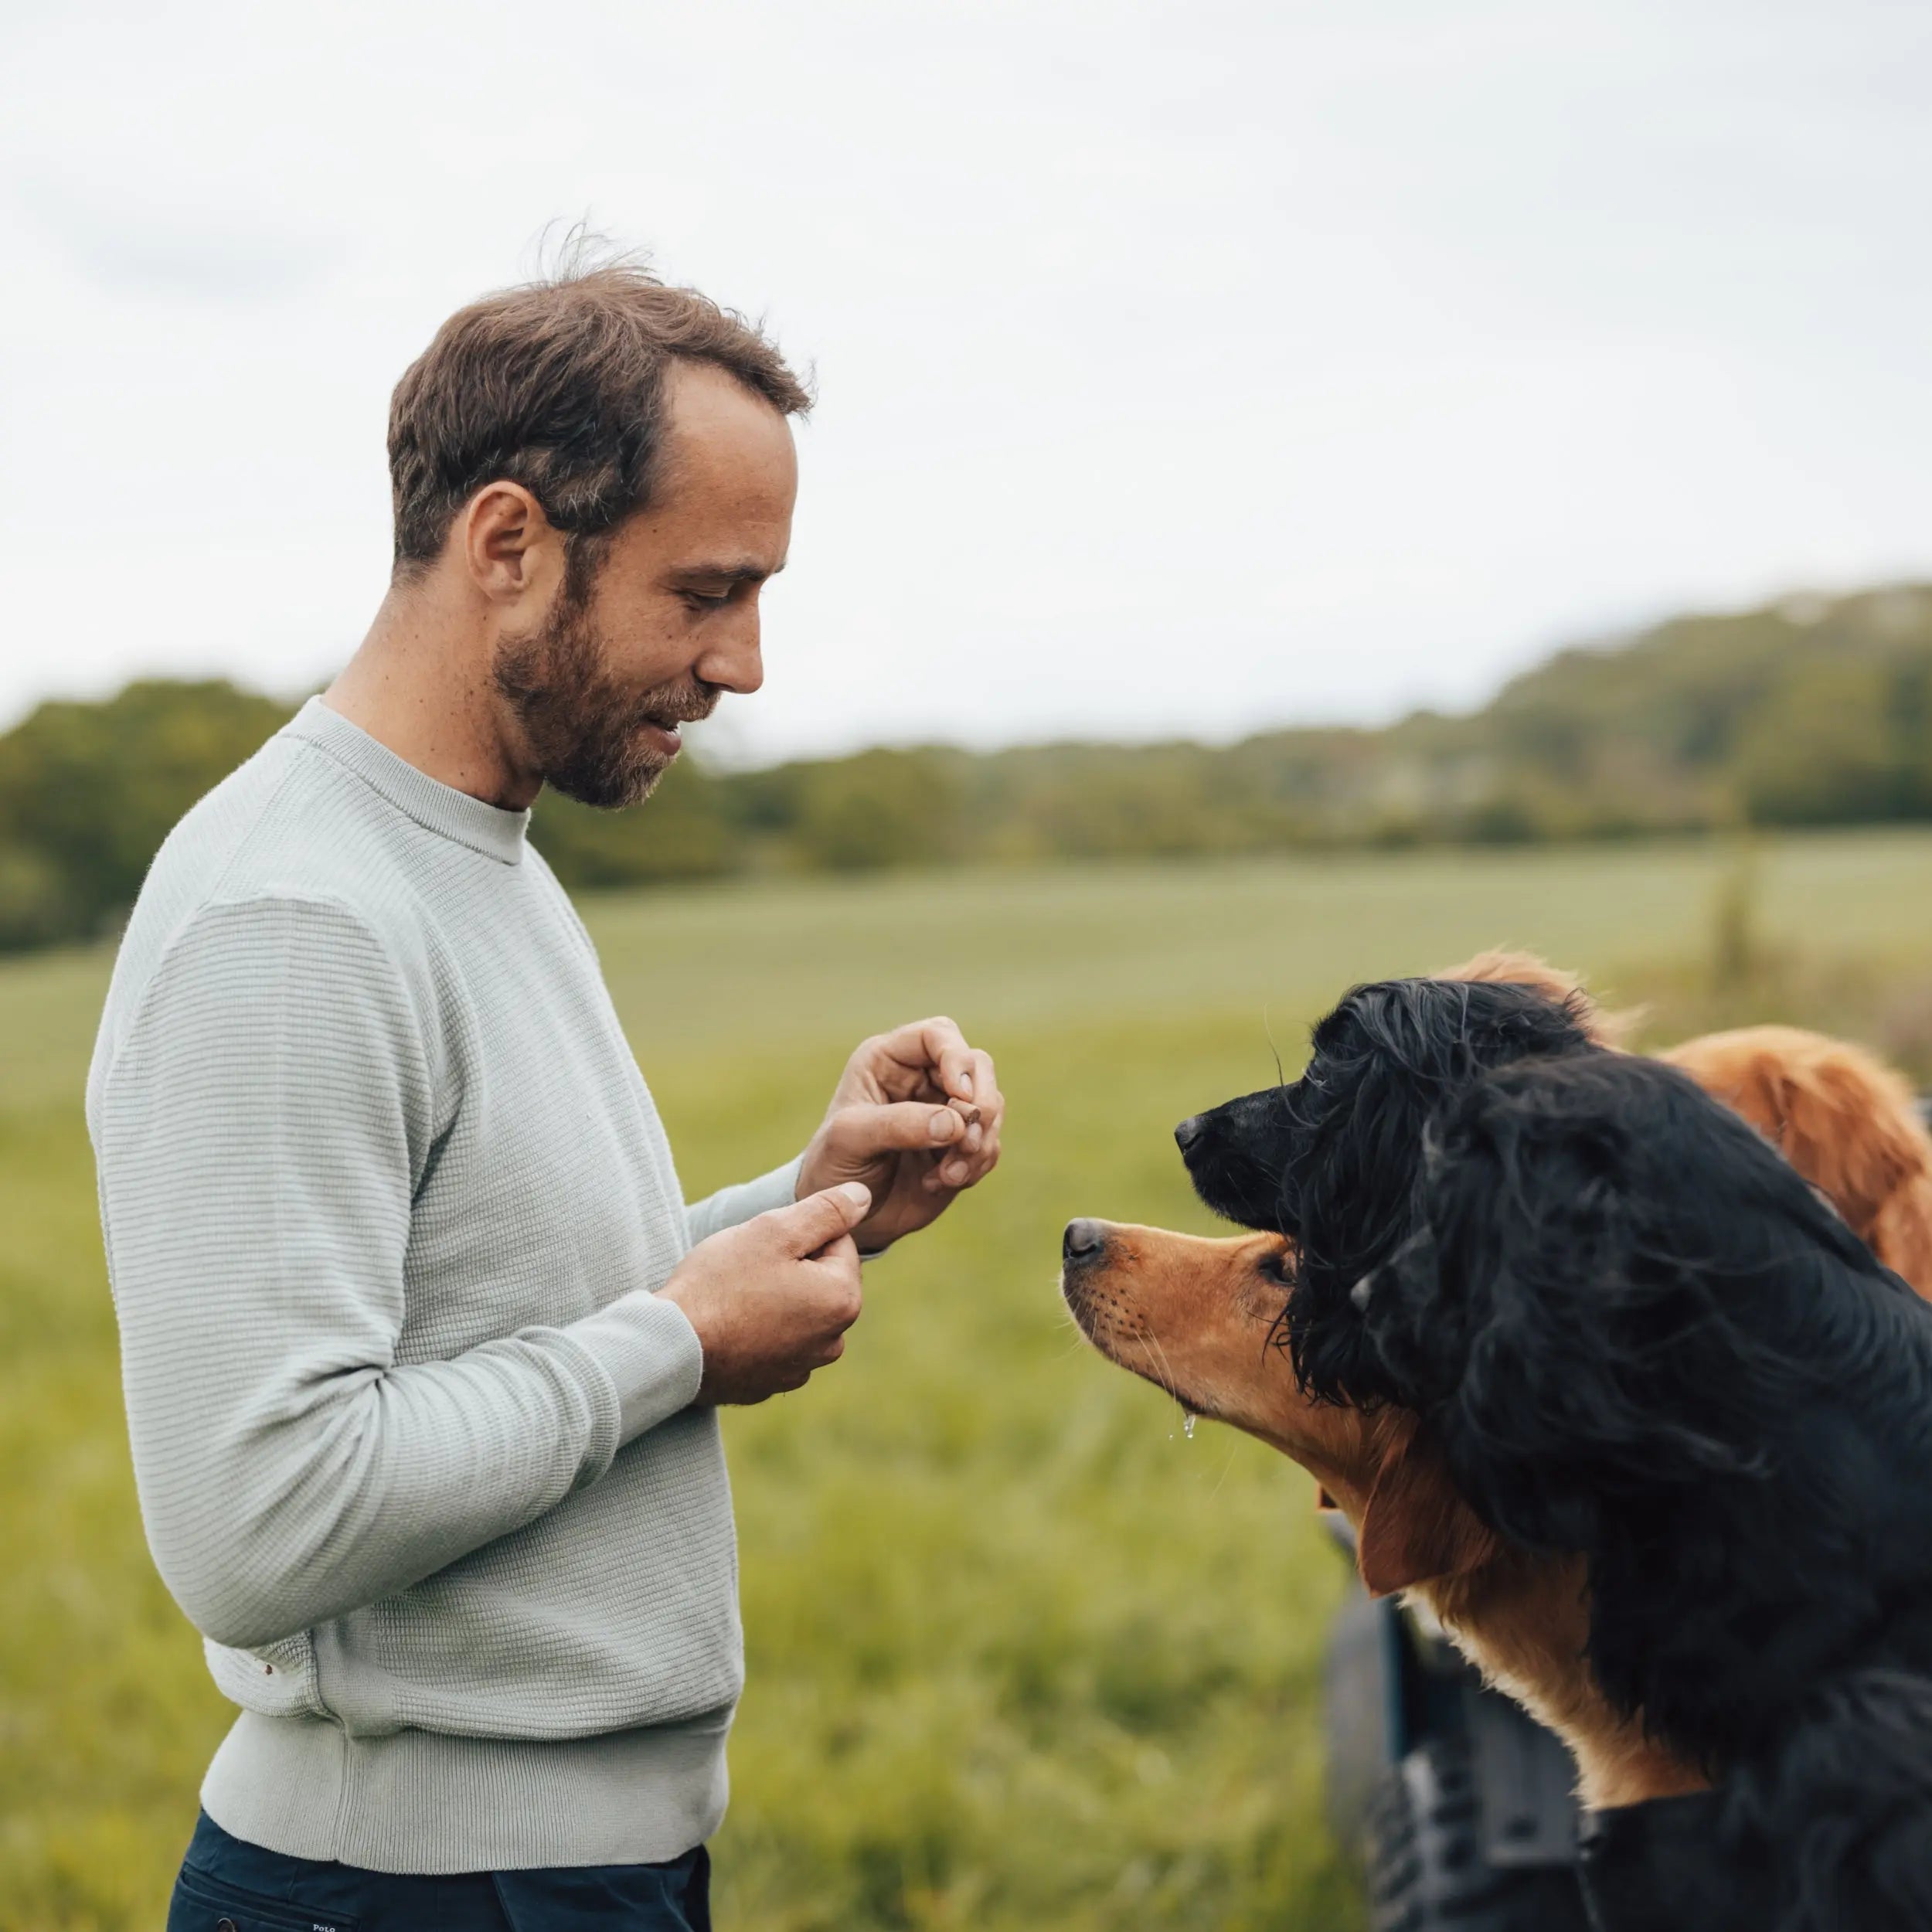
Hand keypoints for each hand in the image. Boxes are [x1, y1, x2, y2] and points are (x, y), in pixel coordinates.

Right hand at [660, 1182, 870, 1403]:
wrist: (672, 1349)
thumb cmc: (721, 1284)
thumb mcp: (775, 1232)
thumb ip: (827, 1211)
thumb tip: (863, 1197)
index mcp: (843, 1299)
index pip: (837, 1242)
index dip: (798, 1234)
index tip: (766, 1248)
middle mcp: (833, 1341)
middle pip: (820, 1279)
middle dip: (790, 1267)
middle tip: (747, 1270)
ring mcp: (802, 1368)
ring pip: (798, 1311)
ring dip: (775, 1299)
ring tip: (736, 1299)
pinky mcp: (771, 1384)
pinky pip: (774, 1342)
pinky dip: (758, 1331)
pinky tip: (729, 1327)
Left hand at [796, 1017, 1004, 1252]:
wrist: (846, 1215)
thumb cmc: (834, 1167)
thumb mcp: (849, 1140)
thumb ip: (898, 1125)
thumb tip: (956, 1122)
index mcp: (889, 1060)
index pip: (937, 1034)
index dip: (956, 1058)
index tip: (959, 1095)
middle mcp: (922, 1078)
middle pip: (977, 1065)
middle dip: (980, 1103)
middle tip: (966, 1141)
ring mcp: (945, 1110)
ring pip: (990, 1105)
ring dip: (979, 1142)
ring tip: (948, 1175)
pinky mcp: (961, 1144)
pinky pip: (990, 1143)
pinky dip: (976, 1164)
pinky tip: (943, 1183)